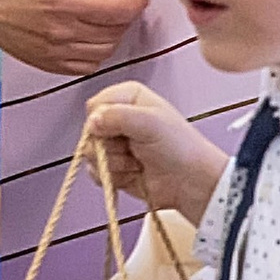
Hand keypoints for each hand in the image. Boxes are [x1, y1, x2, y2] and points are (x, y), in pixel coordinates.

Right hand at [0, 0, 144, 76]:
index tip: (139, 1)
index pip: (115, 12)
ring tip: (107, 24)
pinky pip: (87, 66)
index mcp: (65, 3)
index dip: (135, 6)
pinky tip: (91, 41)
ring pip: (104, 52)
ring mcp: (57, 52)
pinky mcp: (51, 65)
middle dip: (125, 20)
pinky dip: (97, 55)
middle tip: (122, 9)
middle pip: (113, 33)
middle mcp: (63, 31)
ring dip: (113, 37)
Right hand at [87, 82, 231, 226]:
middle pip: (90, 131)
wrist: (190, 182)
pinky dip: (114, 177)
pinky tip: (133, 173)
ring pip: (91, 153)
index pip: (95, 104)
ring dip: (115, 163)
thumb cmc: (178, 147)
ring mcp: (116, 144)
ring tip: (138, 162)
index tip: (118, 131)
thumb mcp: (150, 122)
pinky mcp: (114, 167)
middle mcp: (119, 118)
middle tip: (132, 148)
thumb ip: (117, 116)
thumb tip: (92, 122)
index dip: (101, 120)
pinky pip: (95, 172)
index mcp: (128, 97)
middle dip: (110, 145)